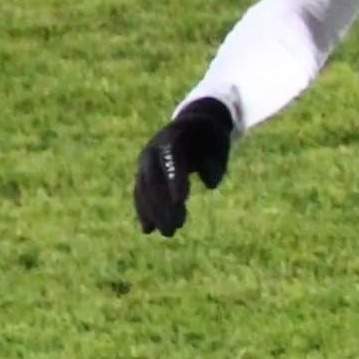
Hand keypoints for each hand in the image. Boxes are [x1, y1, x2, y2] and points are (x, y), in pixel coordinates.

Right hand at [133, 96, 235, 235]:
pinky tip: (148, 229)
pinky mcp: (143, 173)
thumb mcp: (218, 144)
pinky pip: (140, 192)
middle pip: (154, 179)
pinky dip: (144, 210)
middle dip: (162, 204)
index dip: (174, 180)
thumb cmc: (210, 138)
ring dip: (154, 212)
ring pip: (144, 189)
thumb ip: (214, 162)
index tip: (180, 201)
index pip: (171, 160)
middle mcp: (153, 149)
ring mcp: (145, 162)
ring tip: (168, 232)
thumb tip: (208, 182)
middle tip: (175, 228)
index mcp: (173, 137)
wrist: (191, 126)